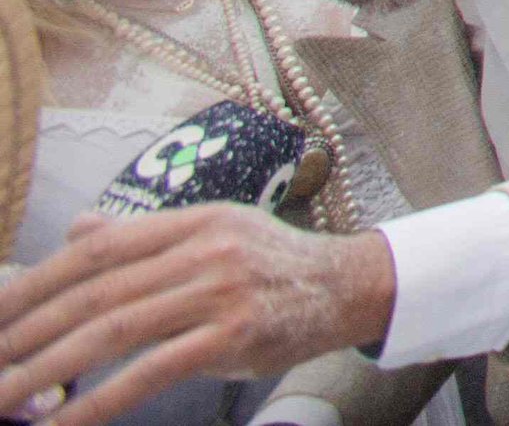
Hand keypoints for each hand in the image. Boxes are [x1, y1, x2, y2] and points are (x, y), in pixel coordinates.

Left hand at [0, 204, 398, 425]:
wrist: (353, 285)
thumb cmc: (277, 264)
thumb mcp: (216, 231)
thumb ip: (145, 237)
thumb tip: (76, 235)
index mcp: (190, 222)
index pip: (95, 249)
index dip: (34, 283)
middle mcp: (201, 250)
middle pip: (93, 293)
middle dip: (23, 335)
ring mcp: (217, 293)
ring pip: (111, 332)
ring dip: (44, 371)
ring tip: (2, 401)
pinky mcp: (232, 336)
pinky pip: (149, 373)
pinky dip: (96, 401)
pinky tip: (62, 424)